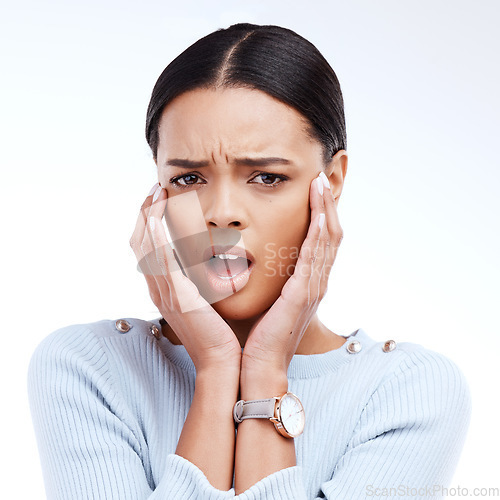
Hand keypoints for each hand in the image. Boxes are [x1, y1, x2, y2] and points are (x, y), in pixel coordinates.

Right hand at [129, 183, 241, 374]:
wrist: (223, 361)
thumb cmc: (221, 333)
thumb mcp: (209, 301)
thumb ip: (203, 280)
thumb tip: (212, 260)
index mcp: (166, 288)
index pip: (150, 247)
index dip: (151, 221)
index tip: (161, 198)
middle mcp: (159, 288)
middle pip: (141, 242)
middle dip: (146, 212)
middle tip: (156, 187)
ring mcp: (165, 292)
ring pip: (146, 246)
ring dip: (150, 216)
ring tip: (158, 192)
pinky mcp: (177, 296)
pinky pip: (160, 260)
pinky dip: (156, 236)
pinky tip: (159, 216)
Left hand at [241, 173, 342, 375]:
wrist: (256, 366)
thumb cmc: (257, 336)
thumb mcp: (266, 301)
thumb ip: (268, 280)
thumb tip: (254, 258)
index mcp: (306, 283)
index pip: (319, 241)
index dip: (320, 214)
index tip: (313, 189)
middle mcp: (315, 283)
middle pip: (330, 235)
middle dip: (327, 205)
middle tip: (321, 178)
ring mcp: (313, 288)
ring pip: (327, 241)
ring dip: (326, 210)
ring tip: (321, 184)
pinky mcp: (303, 294)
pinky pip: (316, 257)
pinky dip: (319, 232)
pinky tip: (319, 211)